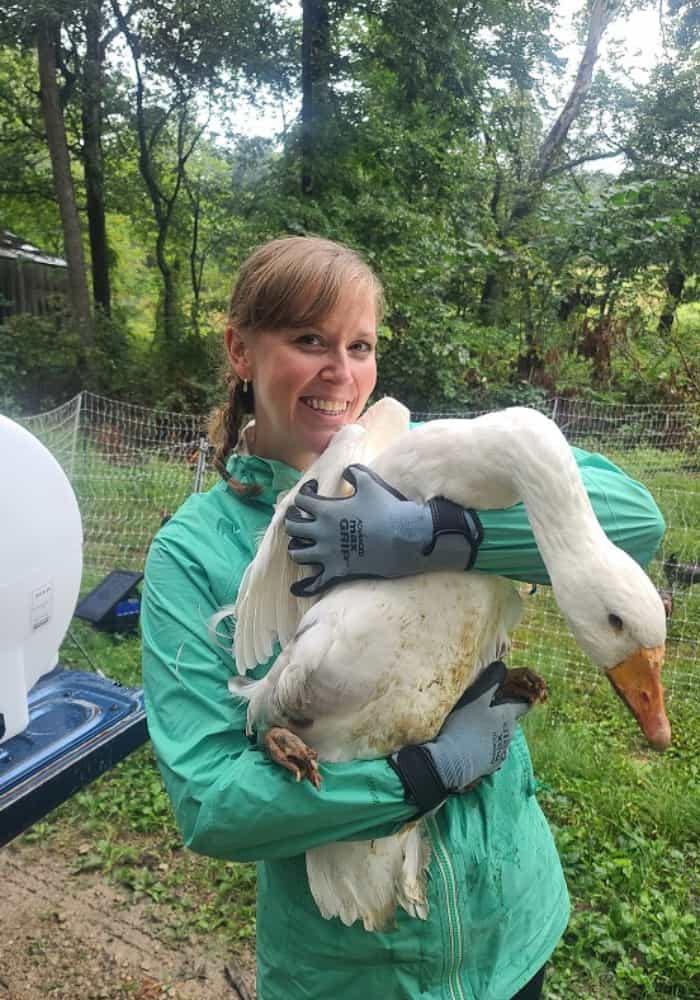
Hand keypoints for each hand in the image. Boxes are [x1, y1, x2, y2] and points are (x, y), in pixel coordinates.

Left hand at [285, 464, 481, 597]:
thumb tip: (345, 471)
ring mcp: (328, 554)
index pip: (300, 501)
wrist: (404, 536)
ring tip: (304, 544)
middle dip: (294, 521)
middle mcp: (321, 533)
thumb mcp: (369, 483)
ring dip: (298, 548)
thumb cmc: (387, 508)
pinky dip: (304, 586)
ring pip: (297, 554)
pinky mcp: (338, 570)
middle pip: (292, 528)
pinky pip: (315, 582)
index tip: (312, 490)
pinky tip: (296, 587)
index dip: (304, 493)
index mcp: (326, 511)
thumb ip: (354, 473)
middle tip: (300, 518)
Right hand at [389, 661, 529, 813]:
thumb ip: (490, 681)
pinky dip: (485, 746)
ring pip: (501, 737)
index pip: (524, 705)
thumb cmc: (464, 727)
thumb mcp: (476, 698)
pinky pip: (491, 751)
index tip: (519, 693)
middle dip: (501, 714)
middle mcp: (509, 736)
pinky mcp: (490, 766)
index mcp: (508, 717)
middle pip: (510, 721)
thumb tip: (502, 666)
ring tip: (475, 728)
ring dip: (492, 731)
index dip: (522, 698)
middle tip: (485, 708)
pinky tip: (471, 744)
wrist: (451, 763)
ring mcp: (500, 753)